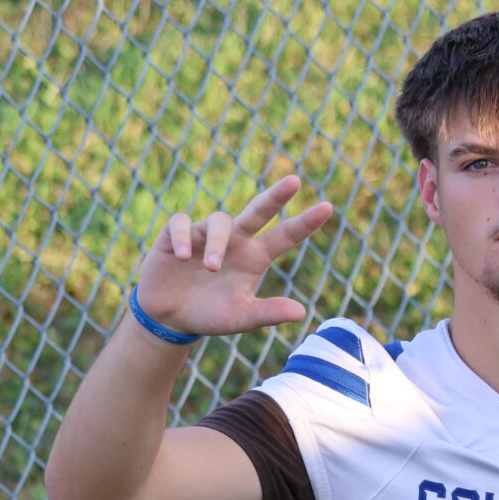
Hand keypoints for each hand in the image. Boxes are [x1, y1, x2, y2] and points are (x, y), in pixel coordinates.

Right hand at [134, 176, 336, 338]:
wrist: (170, 317)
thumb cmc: (210, 314)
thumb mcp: (241, 318)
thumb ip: (267, 313)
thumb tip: (301, 312)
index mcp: (256, 257)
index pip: (286, 235)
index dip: (305, 222)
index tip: (329, 207)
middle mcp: (235, 240)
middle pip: (259, 211)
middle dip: (276, 196)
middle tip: (295, 181)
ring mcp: (206, 235)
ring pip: (220, 221)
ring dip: (218, 242)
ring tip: (213, 268)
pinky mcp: (175, 236)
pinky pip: (181, 223)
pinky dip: (184, 237)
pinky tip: (184, 258)